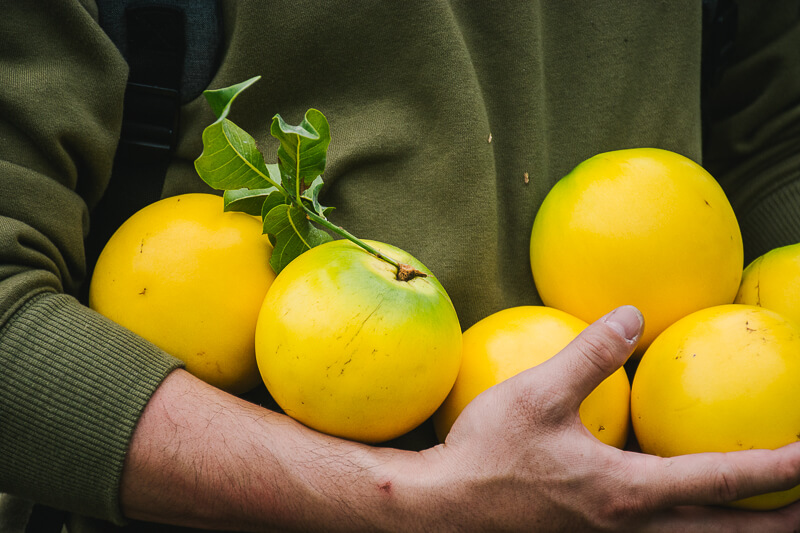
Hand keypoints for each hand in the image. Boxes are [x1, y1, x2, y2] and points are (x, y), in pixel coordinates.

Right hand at [400, 305, 799, 531]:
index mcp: (628, 492)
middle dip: (781, 520)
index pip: (725, 482)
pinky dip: (695, 525)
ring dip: (741, 530)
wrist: (445, 509)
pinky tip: (687, 508)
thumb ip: (591, 352)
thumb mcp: (537, 393)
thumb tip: (633, 315)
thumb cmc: (489, 454)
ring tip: (769, 513)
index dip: (780, 468)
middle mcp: (632, 528)